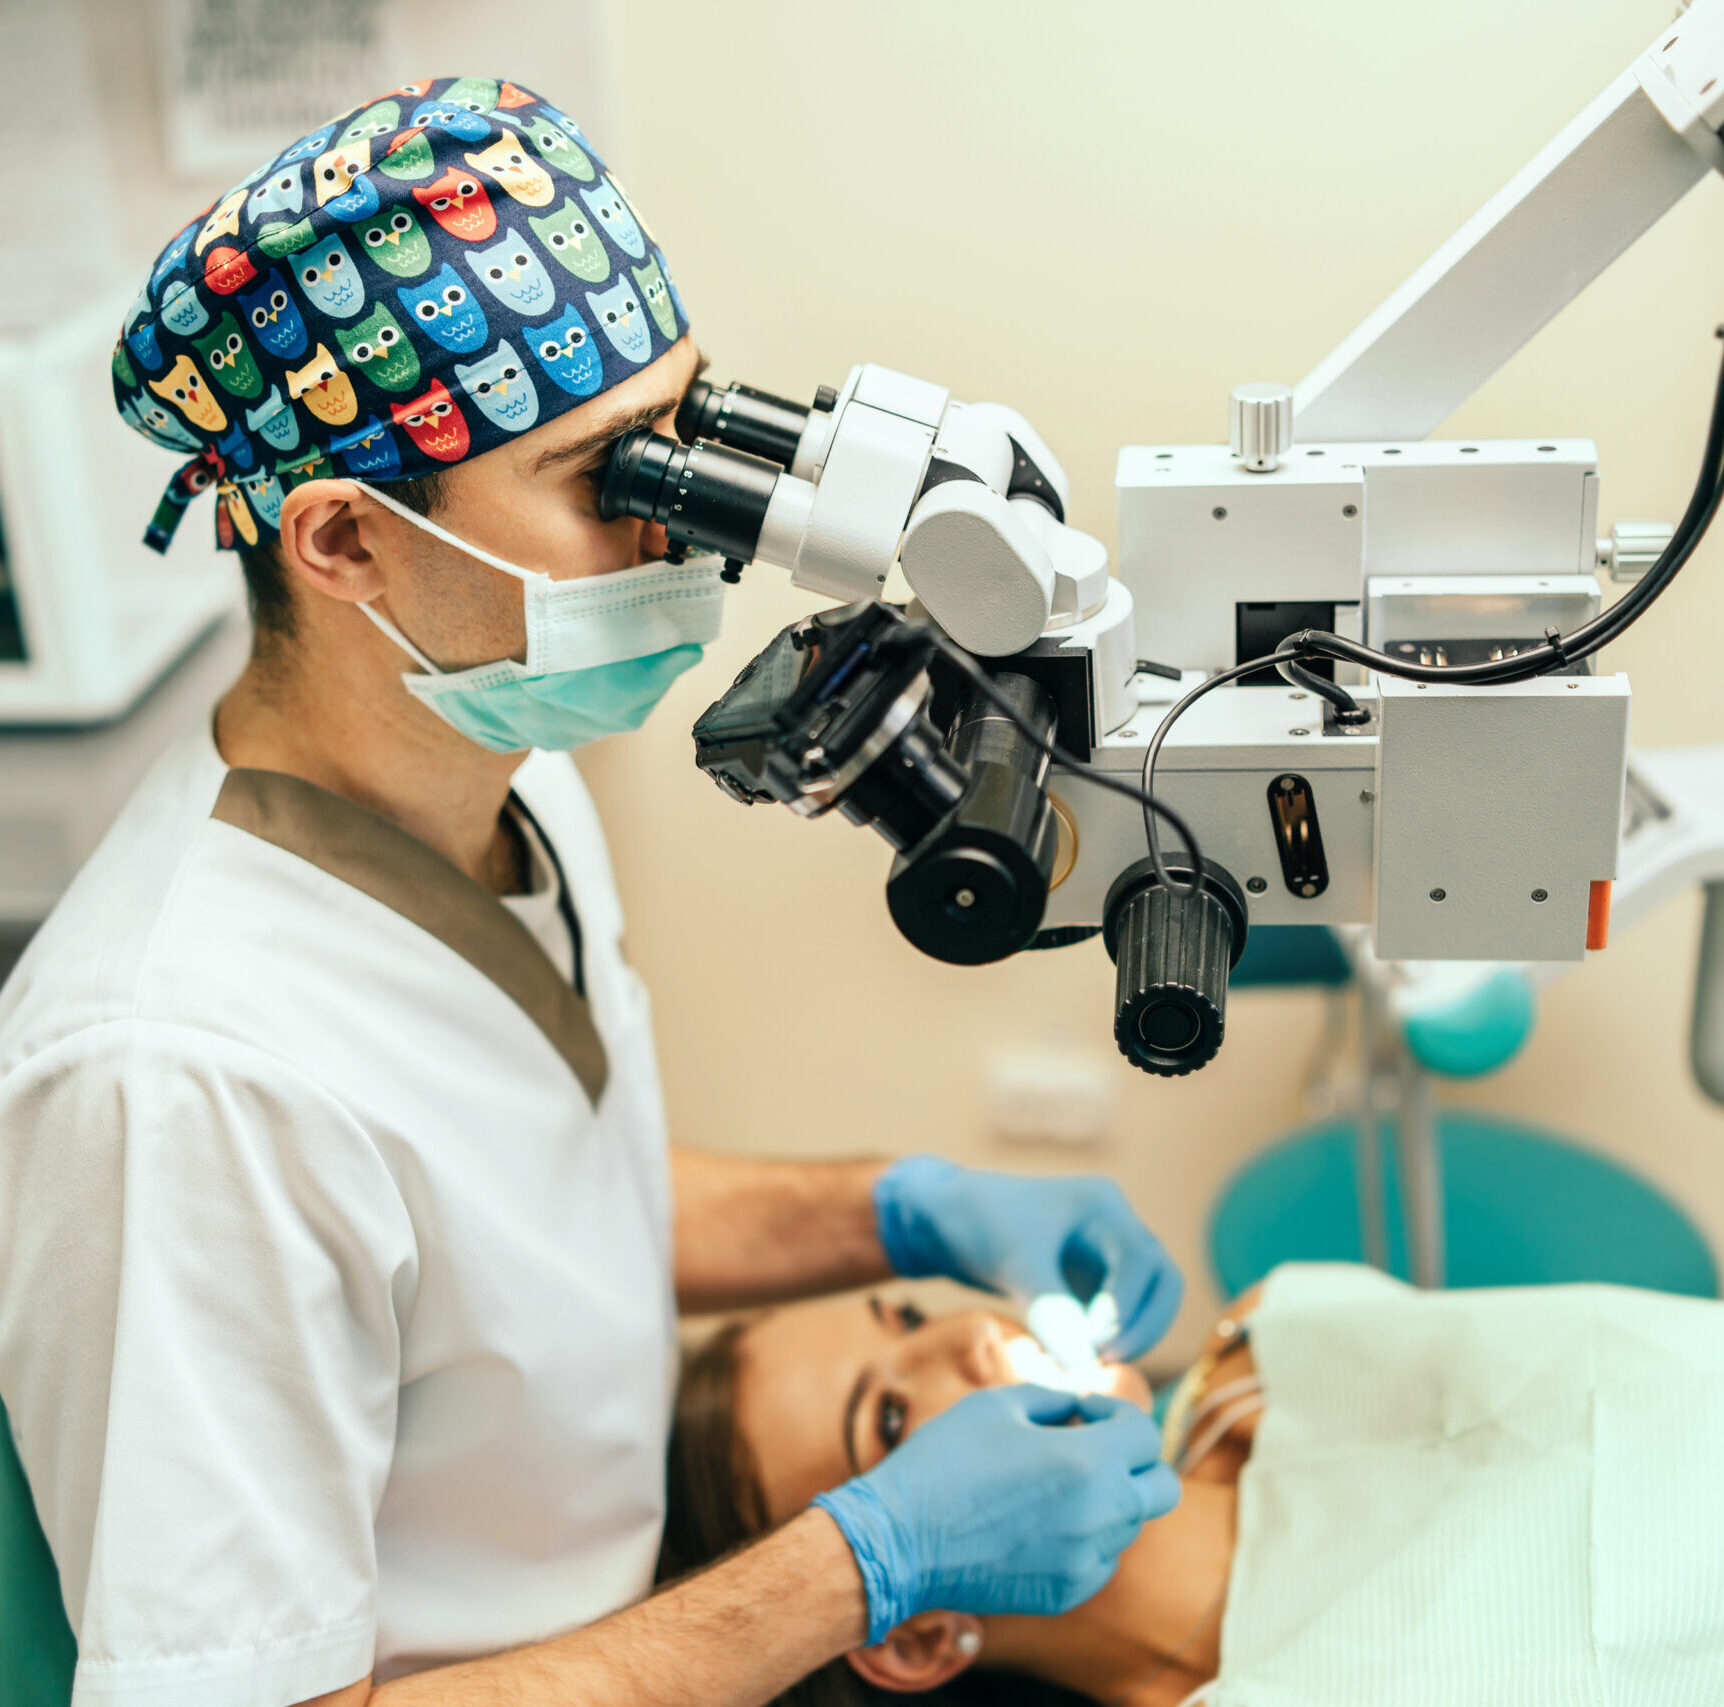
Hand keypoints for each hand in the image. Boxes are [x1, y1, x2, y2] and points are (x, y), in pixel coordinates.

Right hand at [813, 1384, 1177, 1641]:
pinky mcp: (1067, 1592)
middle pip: (1163, 1487)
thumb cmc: (944, 1462)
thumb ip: (1052, 1399)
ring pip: (1131, 1523)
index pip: (1145, 1436)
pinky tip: (1043, 1520)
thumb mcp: (996, 1405)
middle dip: (1136, 1459)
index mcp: (1087, 1463)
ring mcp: (1086, 1562)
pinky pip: (1103, 1559)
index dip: (1116, 1414)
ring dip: (1109, 1496)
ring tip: (1055, 1481)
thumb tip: (1079, 1408)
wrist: (900, 1539)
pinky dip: (1089, 1536)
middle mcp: (1099, 1516)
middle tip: (1093, 1445)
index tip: (1082, 1411)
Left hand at [872, 1156, 1182, 1360]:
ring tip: (1088, 1365)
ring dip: (1131, 1336)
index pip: (1142, 1261)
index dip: (1128, 1307)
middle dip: (1144, 1325)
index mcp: (1103, 1206)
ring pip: (1148, 1302)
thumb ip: (1051, 1310)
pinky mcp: (1093, 1282)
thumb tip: (1084, 1366)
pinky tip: (1079, 1361)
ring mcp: (1107, 1255)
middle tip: (1104, 1362)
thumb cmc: (977, 1224)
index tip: (1095, 1345)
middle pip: (1162, 1281)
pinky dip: (1111, 1340)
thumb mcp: (1013, 1262)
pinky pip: (1121, 1315)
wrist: (944, 1220)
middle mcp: (1114, 1227)